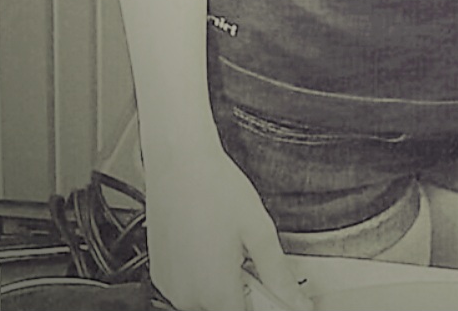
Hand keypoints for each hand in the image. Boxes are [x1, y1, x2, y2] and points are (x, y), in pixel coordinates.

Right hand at [145, 139, 309, 310]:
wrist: (179, 161)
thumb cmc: (216, 187)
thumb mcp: (259, 230)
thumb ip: (279, 274)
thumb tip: (298, 301)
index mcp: (216, 291)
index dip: (265, 301)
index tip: (271, 287)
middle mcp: (187, 296)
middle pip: (225, 308)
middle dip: (242, 290)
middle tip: (248, 255)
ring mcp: (169, 286)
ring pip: (205, 299)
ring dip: (220, 282)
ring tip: (225, 243)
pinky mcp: (159, 274)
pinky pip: (186, 286)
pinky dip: (200, 273)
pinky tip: (206, 241)